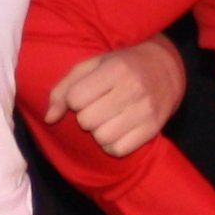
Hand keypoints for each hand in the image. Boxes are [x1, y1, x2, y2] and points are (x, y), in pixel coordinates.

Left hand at [44, 34, 189, 157]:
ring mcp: (145, 110)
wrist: (165, 70)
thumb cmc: (120, 66)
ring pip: (102, 138)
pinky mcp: (153, 129)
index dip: (74, 99)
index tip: (85, 93)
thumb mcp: (91, 65)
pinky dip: (112, 144)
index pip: (76, 98)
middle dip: (86, 116)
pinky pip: (118, 150)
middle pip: (87, 121)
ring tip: (107, 119)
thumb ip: (64, 89)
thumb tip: (49, 118)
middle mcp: (133, 88)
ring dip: (98, 132)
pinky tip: (117, 130)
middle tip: (97, 107)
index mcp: (116, 68)